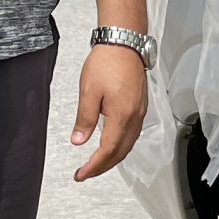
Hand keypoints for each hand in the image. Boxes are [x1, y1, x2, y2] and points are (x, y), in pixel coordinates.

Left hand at [70, 41, 148, 182]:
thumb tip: (79, 140)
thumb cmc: (108, 62)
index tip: (81, 174)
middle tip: (85, 173)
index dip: (94, 166)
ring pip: (128, 145)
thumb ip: (85, 119)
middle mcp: (135, 117)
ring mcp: (140, 113)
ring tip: (96, 163)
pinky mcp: (140, 107)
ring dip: (113, 158)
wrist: (125, 44)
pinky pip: (132, 135)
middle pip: (120, 152)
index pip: (108, 150)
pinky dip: (121, 146)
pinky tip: (111, 145)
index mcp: (122, 115)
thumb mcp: (88, 91)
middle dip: (103, 167)